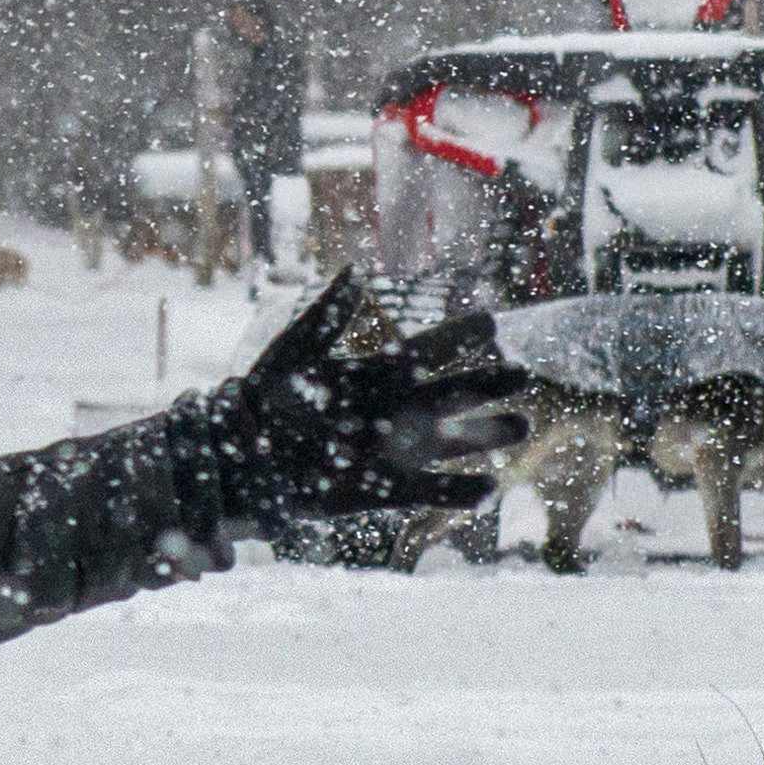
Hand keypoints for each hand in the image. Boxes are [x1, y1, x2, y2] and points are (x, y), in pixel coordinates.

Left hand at [208, 273, 528, 519]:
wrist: (241, 456)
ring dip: (487, 435)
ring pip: (453, 441)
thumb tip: (354, 272)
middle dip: (488, 384)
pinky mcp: (383, 491)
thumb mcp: (291, 354)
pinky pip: (427, 492)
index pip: (427, 350)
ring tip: (522, 423)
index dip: (457, 337)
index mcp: (379, 372)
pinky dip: (456, 491)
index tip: (490, 321)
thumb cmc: (263, 398)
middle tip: (522, 373)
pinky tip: (487, 488)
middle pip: (453, 394)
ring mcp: (396, 451)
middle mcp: (397, 410)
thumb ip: (325, 318)